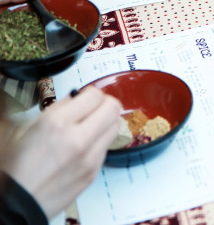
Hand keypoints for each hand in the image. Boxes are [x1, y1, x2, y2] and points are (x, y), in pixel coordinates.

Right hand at [0, 87, 121, 217]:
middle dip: (104, 104)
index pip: (95, 95)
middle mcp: (77, 139)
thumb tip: (75, 98)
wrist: (16, 203)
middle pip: (113, 107)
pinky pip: (107, 147)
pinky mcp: (94, 172)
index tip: (85, 97)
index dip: (90, 93)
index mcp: (56, 123)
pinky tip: (84, 146)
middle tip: (94, 108)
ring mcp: (89, 157)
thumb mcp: (26, 128)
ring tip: (90, 126)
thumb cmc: (15, 169)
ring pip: (115, 126)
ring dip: (105, 122)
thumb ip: (56, 110)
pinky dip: (100, 142)